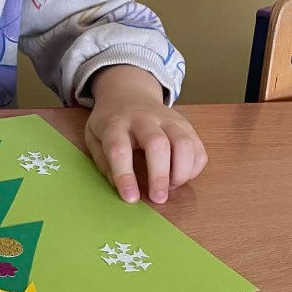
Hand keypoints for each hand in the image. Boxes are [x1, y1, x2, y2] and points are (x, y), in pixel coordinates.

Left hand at [84, 65, 206, 203]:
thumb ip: (104, 162)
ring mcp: (168, 119)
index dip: (125, 176)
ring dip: (181, 171)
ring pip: (184, 143)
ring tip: (171, 187)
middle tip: (158, 198)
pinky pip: (197, 147)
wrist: (129, 92)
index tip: (130, 198)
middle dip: (160, 175)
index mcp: (115, 124)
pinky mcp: (186, 124)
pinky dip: (193, 168)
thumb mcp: (94, 137)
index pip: (119, 149)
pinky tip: (180, 176)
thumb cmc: (111, 122)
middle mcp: (143, 119)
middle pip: (157, 144)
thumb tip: (121, 187)